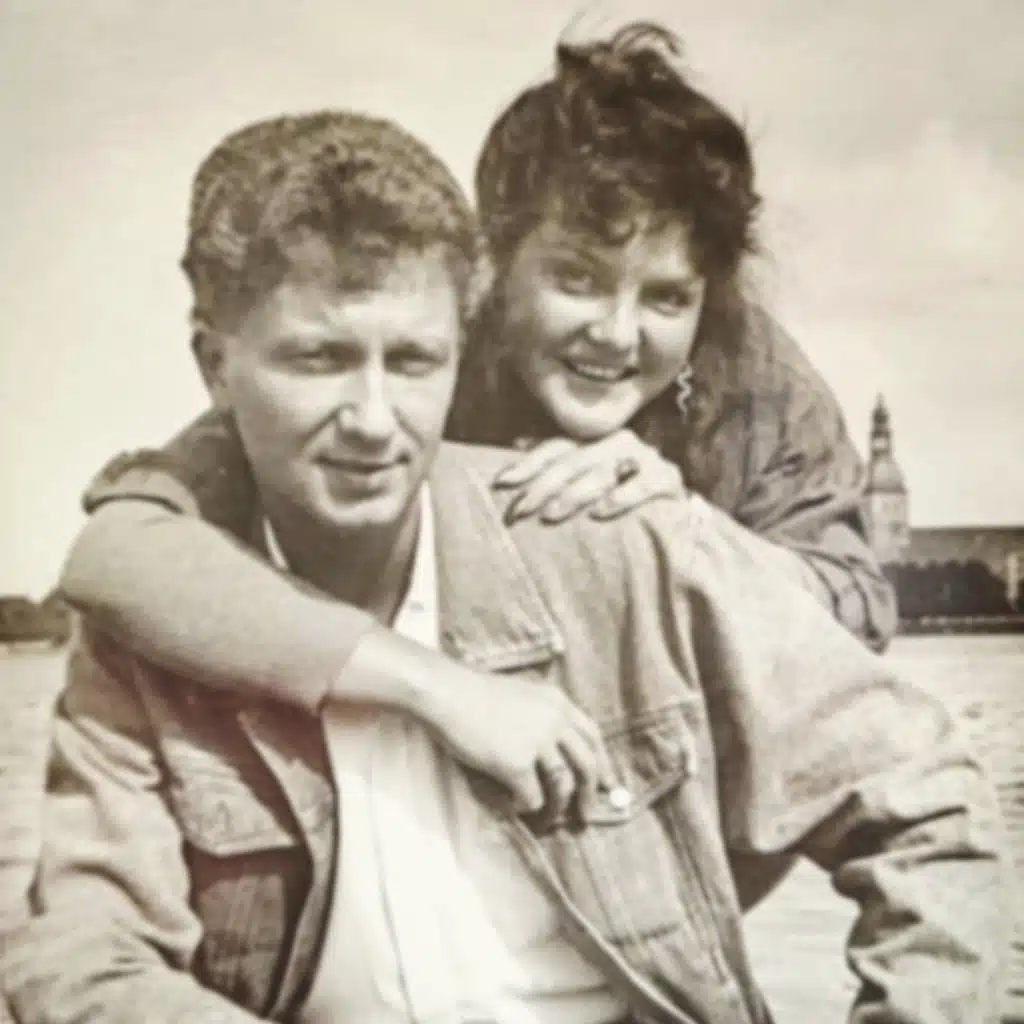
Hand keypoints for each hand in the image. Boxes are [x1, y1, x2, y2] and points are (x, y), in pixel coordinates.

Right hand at [423, 663, 614, 826]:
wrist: (447, 693)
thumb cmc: (474, 693)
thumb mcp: (521, 695)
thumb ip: (541, 715)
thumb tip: (552, 750)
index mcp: (558, 702)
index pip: (593, 735)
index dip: (604, 763)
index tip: (608, 784)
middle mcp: (555, 721)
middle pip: (587, 764)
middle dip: (591, 793)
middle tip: (588, 814)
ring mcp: (538, 743)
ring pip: (563, 786)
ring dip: (558, 809)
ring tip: (549, 821)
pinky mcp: (517, 764)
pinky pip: (532, 799)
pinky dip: (525, 808)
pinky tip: (512, 806)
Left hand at [493, 430, 684, 523]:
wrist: (676, 517)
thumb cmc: (621, 498)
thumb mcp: (589, 481)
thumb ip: (560, 463)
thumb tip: (518, 443)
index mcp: (595, 442)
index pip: (556, 448)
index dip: (528, 464)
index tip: (503, 482)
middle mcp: (618, 443)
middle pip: (574, 461)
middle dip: (544, 485)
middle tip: (521, 509)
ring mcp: (644, 458)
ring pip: (602, 471)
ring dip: (575, 493)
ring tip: (552, 513)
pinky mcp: (667, 479)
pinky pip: (642, 485)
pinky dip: (620, 498)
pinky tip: (600, 512)